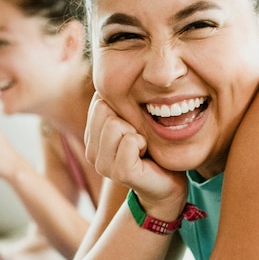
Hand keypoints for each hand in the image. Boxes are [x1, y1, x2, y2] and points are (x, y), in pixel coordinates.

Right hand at [85, 94, 186, 212]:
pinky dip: (142, 143)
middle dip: (128, 119)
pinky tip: (145, 155)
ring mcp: (103, 165)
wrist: (166, 183)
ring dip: (136, 132)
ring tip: (141, 147)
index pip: (98, 103)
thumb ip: (117, 105)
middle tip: (138, 140)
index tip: (131, 127)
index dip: (121, 108)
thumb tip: (109, 76)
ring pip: (115, 125)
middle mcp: (92, 154)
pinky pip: (129, 140)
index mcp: (91, 139)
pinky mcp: (120, 172)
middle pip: (104, 111)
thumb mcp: (131, 122)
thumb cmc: (151, 150)